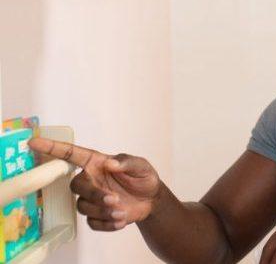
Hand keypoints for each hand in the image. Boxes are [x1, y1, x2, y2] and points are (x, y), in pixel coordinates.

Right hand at [28, 138, 160, 230]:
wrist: (152, 200)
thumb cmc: (143, 177)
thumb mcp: (141, 166)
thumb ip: (127, 162)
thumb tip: (110, 163)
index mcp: (96, 163)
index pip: (70, 154)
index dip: (52, 148)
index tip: (34, 142)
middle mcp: (90, 180)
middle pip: (76, 186)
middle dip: (94, 194)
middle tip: (114, 199)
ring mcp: (91, 198)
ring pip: (83, 206)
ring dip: (103, 210)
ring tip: (123, 211)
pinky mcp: (97, 215)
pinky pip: (92, 223)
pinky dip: (107, 224)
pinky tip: (122, 220)